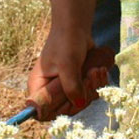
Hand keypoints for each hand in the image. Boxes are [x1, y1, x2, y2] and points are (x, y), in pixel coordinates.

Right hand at [27, 0, 105, 118]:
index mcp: (38, 85)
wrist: (75, 28)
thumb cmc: (66, 42)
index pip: (42, 110)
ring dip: (92, 87)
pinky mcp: (76, 84)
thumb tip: (79, 104)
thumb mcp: (68, 63)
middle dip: (82, 94)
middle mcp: (49, 90)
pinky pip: (87, 94)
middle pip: (65, 109)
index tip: (74, 99)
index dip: (57, 110)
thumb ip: (71, 85)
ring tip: (97, 69)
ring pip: (80, 102)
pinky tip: (100, 70)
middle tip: (90, 76)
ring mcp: (63, 88)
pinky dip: (96, 84)